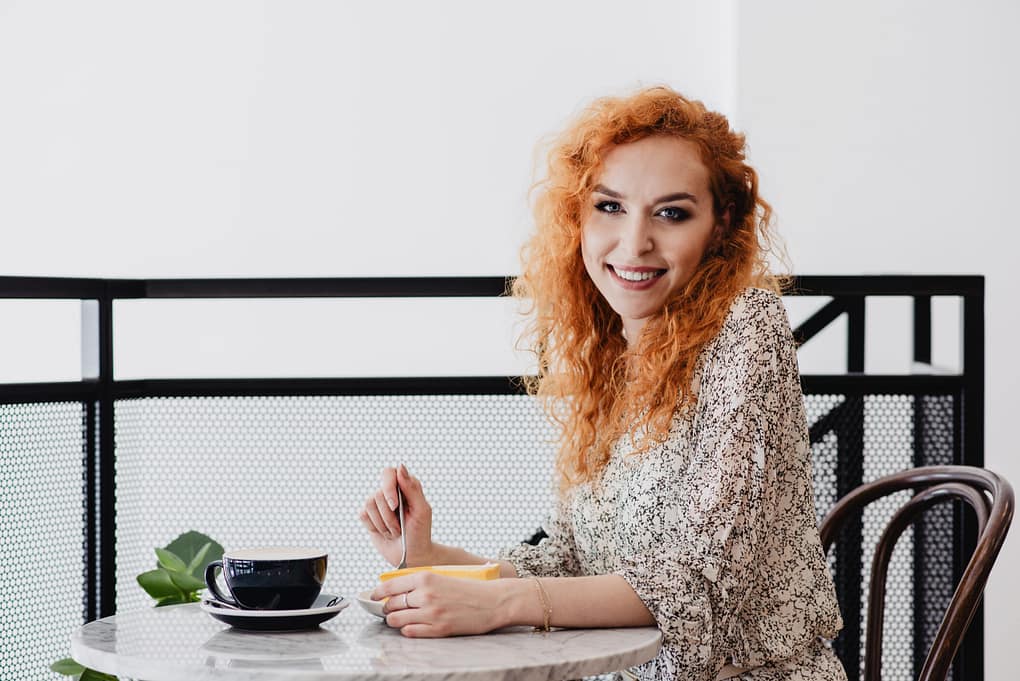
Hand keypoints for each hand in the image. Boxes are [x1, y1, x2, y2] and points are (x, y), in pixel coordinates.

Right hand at [359, 464, 433, 567]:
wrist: (411, 555)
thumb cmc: (420, 532)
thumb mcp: (421, 511)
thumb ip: (412, 488)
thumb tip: (400, 467)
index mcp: (406, 485)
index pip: (389, 473)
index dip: (388, 488)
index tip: (395, 506)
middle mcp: (390, 491)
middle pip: (378, 493)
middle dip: (389, 515)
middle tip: (399, 527)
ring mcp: (378, 503)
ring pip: (369, 504)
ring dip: (383, 524)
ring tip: (394, 531)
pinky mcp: (369, 515)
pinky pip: (363, 515)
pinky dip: (374, 527)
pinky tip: (384, 532)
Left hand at [372, 572, 511, 636]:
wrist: (493, 601)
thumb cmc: (470, 588)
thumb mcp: (443, 576)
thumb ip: (421, 582)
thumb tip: (398, 589)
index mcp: (426, 577)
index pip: (390, 585)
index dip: (377, 592)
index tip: (372, 596)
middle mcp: (425, 594)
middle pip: (390, 604)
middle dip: (386, 607)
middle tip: (388, 608)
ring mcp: (431, 613)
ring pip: (396, 619)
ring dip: (394, 620)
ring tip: (399, 618)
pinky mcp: (438, 629)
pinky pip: (410, 632)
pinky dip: (407, 630)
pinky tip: (412, 626)